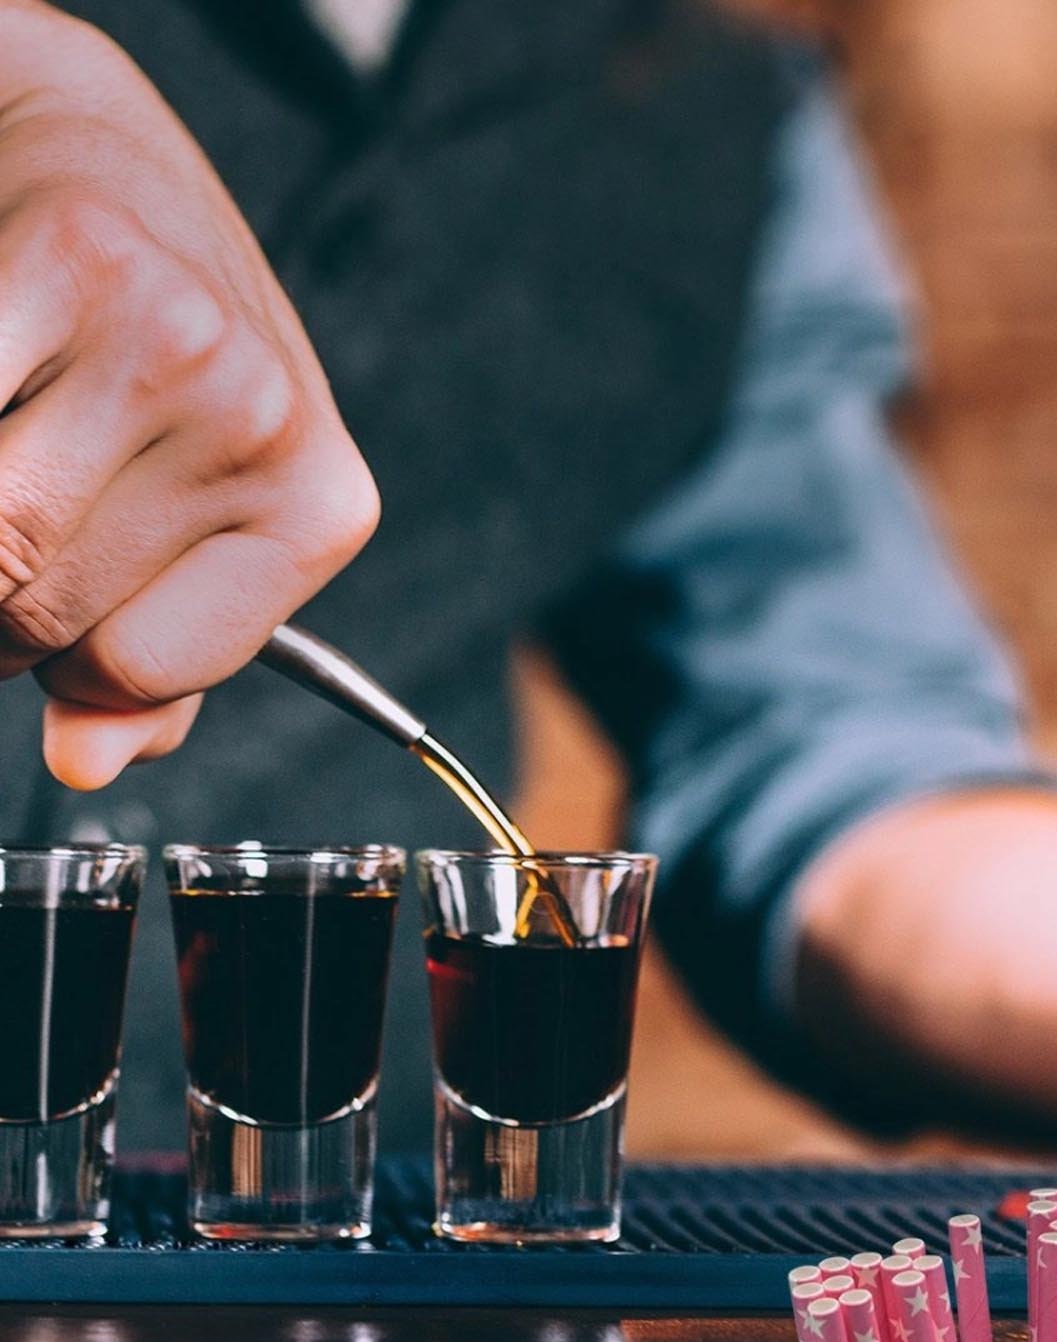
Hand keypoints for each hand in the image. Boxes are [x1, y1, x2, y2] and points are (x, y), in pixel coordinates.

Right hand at [0, 4, 376, 785]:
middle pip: (48, 608)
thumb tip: (89, 768)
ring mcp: (174, 339)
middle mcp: (264, 425)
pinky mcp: (73, 257)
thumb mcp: (199, 506)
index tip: (29, 627)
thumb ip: (161, 655)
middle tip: (4, 546)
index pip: (142, 670)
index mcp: (316, 509)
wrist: (101, 150)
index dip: (58, 665)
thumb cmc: (152, 353)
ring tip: (4, 491)